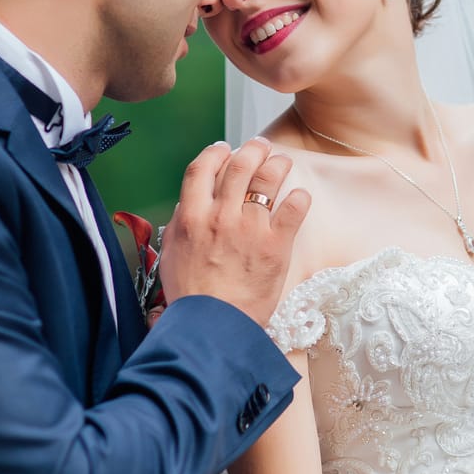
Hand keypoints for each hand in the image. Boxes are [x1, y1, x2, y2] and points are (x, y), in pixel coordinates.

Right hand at [159, 138, 310, 324]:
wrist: (212, 327)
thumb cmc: (191, 298)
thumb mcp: (172, 256)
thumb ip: (181, 226)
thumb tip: (188, 206)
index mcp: (192, 217)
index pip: (202, 169)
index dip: (214, 153)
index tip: (223, 148)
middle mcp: (221, 216)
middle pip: (239, 166)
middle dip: (252, 149)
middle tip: (261, 146)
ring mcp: (249, 229)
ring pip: (267, 180)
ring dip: (277, 165)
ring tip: (282, 161)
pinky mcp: (276, 245)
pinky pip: (293, 209)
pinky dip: (299, 198)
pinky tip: (300, 195)